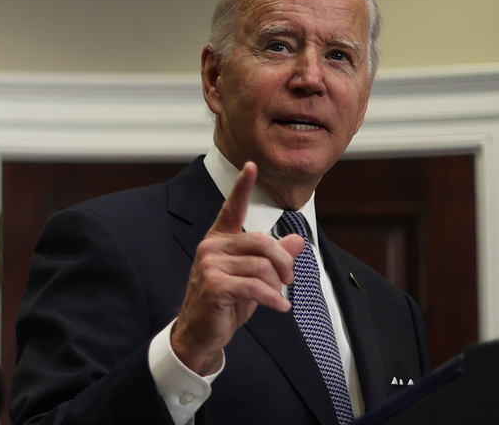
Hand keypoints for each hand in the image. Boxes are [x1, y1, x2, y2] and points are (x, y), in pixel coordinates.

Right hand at [170, 161, 304, 374]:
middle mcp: (212, 246)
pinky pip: (255, 286)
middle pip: (261, 241)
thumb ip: (273, 257)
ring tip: (279, 297)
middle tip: (290, 278)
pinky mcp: (214, 285)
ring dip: (277, 286)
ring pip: (261, 266)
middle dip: (283, 261)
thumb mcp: (253, 277)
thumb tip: (298, 240)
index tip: (251, 166)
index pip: (231, 207)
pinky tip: (280, 306)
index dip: (243, 186)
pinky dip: (273, 299)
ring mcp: (210, 265)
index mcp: (219, 239)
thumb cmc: (224, 302)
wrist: (201, 332)